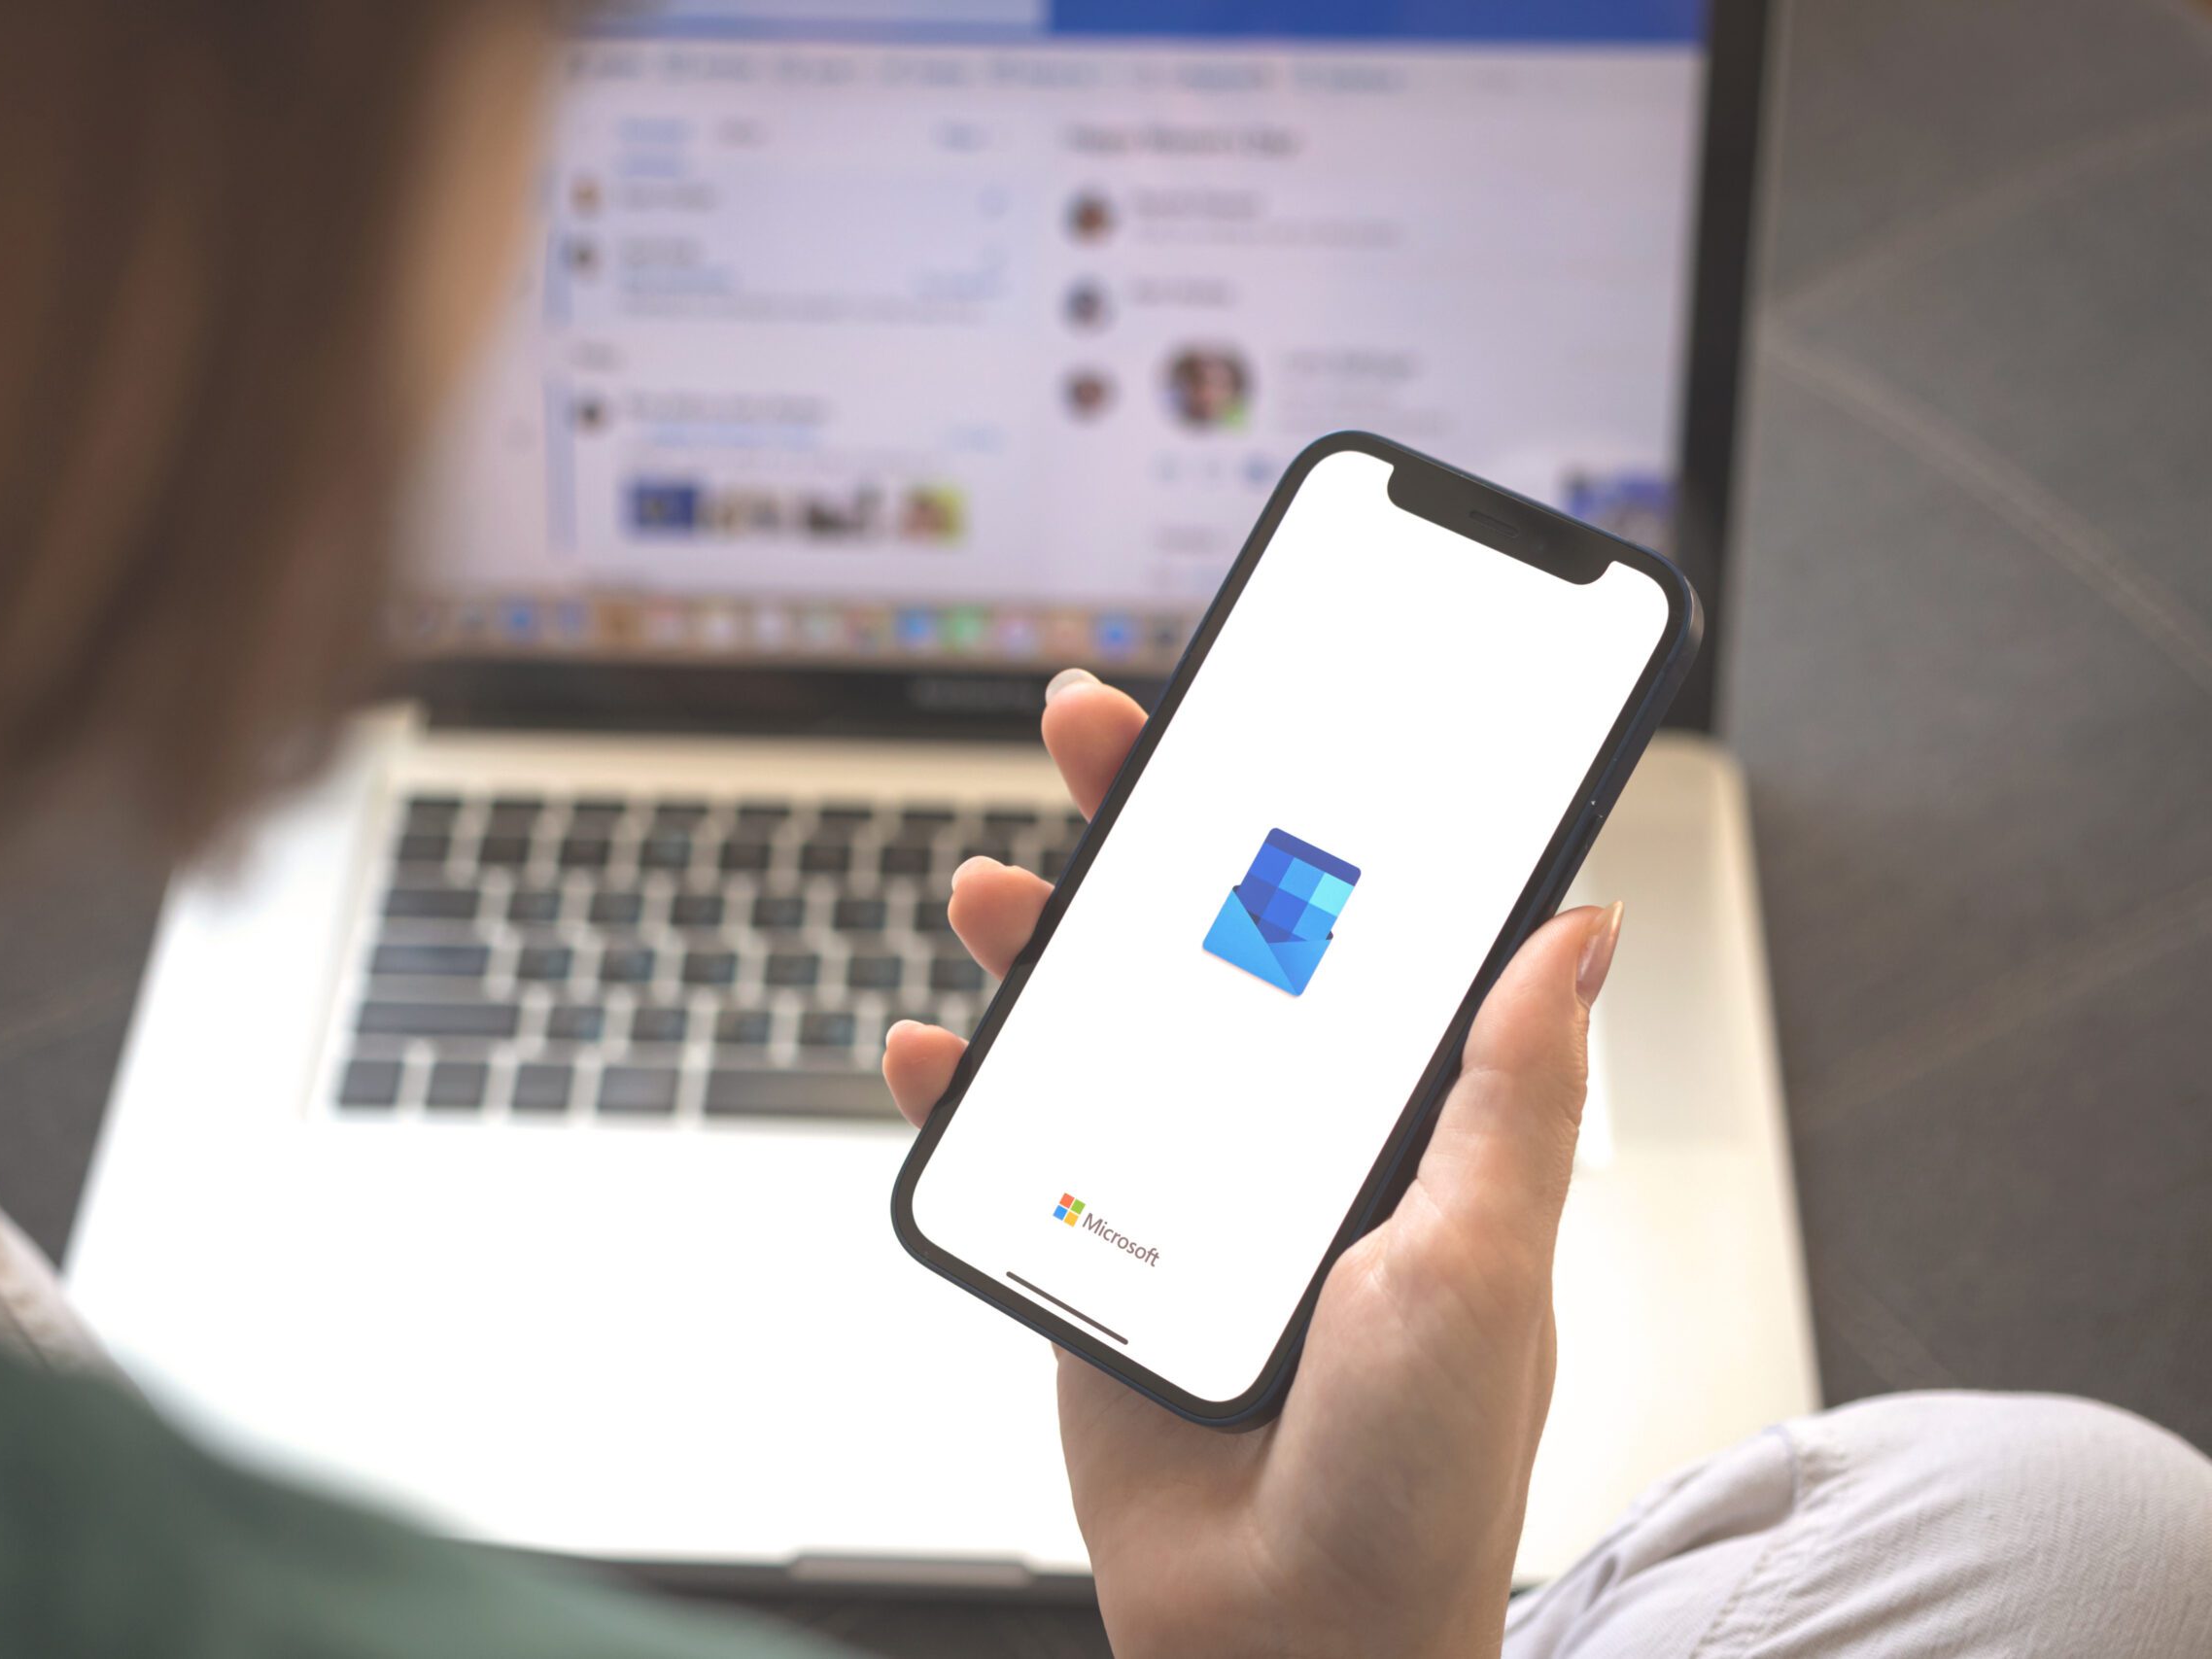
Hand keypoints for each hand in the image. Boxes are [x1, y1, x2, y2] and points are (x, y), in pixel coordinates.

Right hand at [884, 668, 1624, 1658]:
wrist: (1290, 1640)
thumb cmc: (1420, 1476)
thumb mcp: (1483, 1262)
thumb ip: (1514, 1091)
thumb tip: (1581, 926)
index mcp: (1397, 1114)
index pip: (1345, 922)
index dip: (1301, 806)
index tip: (1262, 702)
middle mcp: (1288, 1130)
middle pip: (1204, 938)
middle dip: (1147, 824)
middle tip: (1095, 730)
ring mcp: (1182, 1185)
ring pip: (1099, 1019)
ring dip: (1040, 938)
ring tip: (993, 890)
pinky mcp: (1094, 1250)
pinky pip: (1015, 1143)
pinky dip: (963, 1090)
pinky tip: (932, 1048)